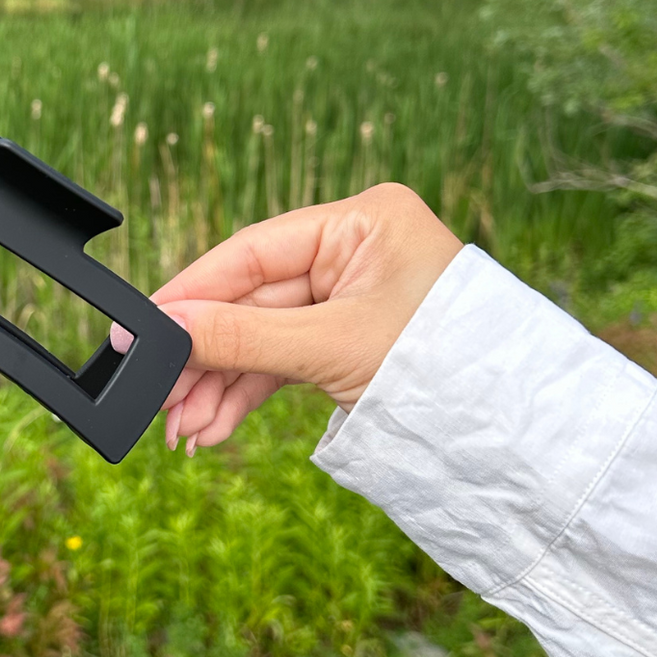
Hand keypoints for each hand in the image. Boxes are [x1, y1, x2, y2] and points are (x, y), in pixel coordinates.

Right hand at [111, 183, 462, 452]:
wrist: (517, 435)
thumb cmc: (448, 367)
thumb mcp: (333, 348)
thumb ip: (241, 339)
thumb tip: (162, 331)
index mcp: (362, 221)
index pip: (252, 252)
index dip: (191, 294)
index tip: (139, 327)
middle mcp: (354, 252)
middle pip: (251, 302)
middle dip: (203, 357)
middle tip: (156, 396)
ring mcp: (352, 299)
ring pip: (262, 339)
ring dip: (218, 387)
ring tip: (183, 431)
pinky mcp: (351, 342)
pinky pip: (284, 363)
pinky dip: (247, 396)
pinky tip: (213, 428)